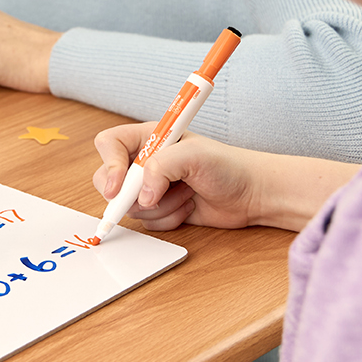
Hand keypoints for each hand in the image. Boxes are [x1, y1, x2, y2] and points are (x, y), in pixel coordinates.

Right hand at [92, 125, 361, 231]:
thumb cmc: (229, 167)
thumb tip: (143, 196)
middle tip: (151, 199)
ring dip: (158, 207)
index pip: (109, 145)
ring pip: (130, 206)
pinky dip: (168, 220)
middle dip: (129, 195)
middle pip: (108, 180)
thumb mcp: (194, 156)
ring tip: (186, 195)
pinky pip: (147, 222)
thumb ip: (160, 168)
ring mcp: (152, 188)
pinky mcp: (161, 209)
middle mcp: (146, 162)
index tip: (119, 184)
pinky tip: (188, 208)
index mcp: (149, 138)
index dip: (108, 165)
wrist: (253, 194)